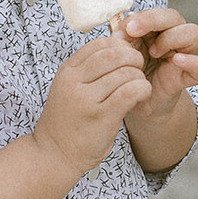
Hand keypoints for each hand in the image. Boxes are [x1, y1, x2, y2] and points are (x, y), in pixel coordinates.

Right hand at [35, 35, 150, 174]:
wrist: (55, 154)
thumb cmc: (68, 121)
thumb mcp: (69, 88)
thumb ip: (89, 69)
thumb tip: (120, 46)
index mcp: (67, 71)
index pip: (99, 44)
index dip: (120, 45)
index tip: (127, 56)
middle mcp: (74, 82)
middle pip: (114, 54)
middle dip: (133, 57)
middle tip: (139, 68)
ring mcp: (86, 99)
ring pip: (125, 73)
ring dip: (139, 76)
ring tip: (139, 86)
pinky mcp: (101, 116)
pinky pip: (130, 91)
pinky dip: (142, 89)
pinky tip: (142, 95)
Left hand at [119, 6, 197, 127]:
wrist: (135, 103)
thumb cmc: (130, 73)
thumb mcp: (122, 54)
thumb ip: (122, 40)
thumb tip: (119, 31)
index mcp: (156, 30)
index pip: (157, 12)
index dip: (142, 16)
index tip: (123, 28)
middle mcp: (173, 39)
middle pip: (175, 16)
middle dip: (153, 20)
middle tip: (133, 31)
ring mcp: (183, 56)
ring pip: (193, 33)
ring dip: (171, 38)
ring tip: (153, 52)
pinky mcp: (188, 76)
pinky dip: (192, 62)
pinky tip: (177, 61)